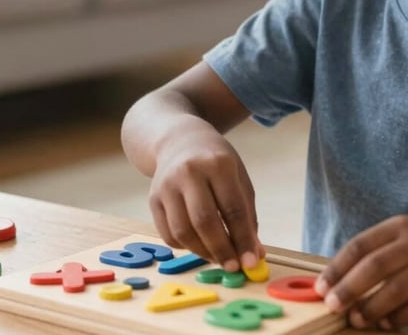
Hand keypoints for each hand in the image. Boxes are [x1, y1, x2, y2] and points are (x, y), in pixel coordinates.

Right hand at [148, 123, 263, 271]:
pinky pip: (168, 233)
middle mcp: (189, 172)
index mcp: (218, 164)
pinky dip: (185, 247)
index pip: (232, 208)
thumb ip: (247, 215)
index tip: (251, 261)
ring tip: (219, 258)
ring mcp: (167, 185)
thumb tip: (255, 253)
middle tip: (234, 267)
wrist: (179, 140)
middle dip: (221, 250)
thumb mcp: (238, 178)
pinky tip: (199, 245)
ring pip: (183, 231)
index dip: (242, 238)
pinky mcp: (153, 198)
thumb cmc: (216, 162)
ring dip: (203, 252)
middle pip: (204, 221)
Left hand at [315, 215, 407, 329]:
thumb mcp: (405, 236)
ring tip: (357, 319)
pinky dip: (399, 318)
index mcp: (399, 226)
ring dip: (371, 308)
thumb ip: (376, 253)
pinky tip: (387, 324)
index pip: (360, 245)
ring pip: (396, 290)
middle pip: (375, 267)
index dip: (337, 268)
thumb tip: (337, 282)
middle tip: (333, 306)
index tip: (321, 287)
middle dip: (349, 289)